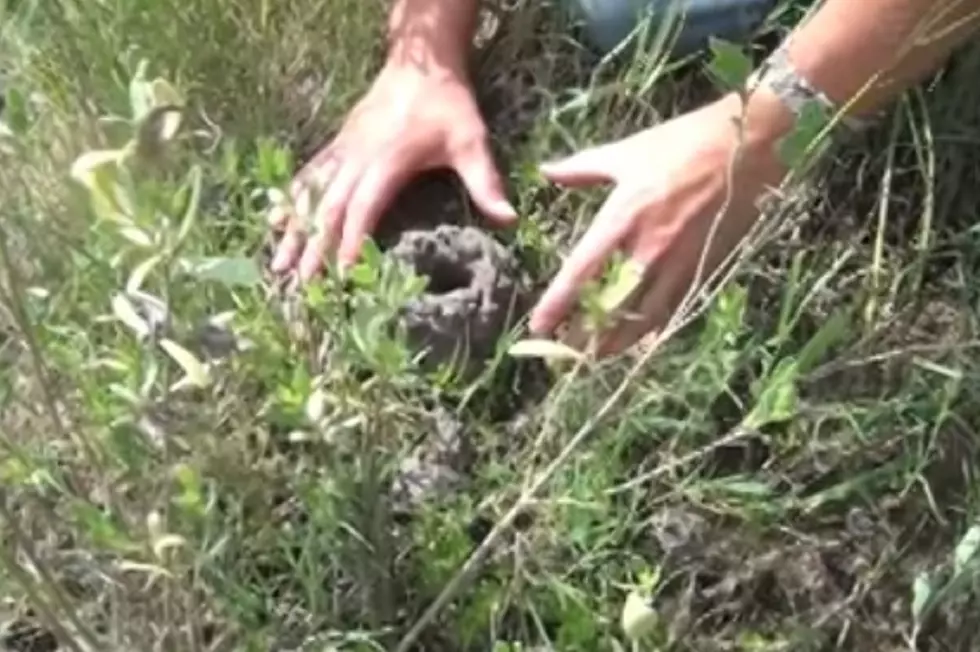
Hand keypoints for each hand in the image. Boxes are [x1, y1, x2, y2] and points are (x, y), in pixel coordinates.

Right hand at [269, 61, 516, 279]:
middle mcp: (358, 159)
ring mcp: (343, 152)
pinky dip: (291, 200)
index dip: (352, 241)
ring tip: (277, 265)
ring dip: (294, 230)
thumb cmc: (448, 105)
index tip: (341, 274)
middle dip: (314, 248)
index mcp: (388, 162)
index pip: (365, 208)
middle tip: (298, 285)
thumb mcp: (471, 141)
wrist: (421, 63)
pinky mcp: (338, 146)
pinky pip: (309, 176)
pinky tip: (276, 221)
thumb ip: (485, 182)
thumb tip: (509, 219)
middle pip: (330, 209)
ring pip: (312, 195)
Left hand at [528, 94, 789, 355]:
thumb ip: (582, 168)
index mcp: (623, 217)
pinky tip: (639, 338)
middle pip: (611, 307)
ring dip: (618, 340)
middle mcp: (649, 248)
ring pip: (644, 318)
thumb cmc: (685, 142)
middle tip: (564, 353)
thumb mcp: (626, 152)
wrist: (749, 145)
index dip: (558, 303)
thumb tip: (546, 171)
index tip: (537, 327)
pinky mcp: (704, 267)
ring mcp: (679, 262)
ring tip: (597, 354)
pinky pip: (672, 308)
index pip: (581, 271)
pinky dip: (652, 328)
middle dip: (586, 335)